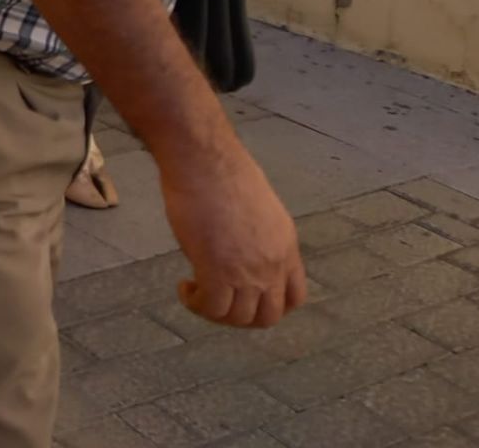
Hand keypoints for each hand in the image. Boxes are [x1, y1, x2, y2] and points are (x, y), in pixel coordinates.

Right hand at [160, 141, 306, 327]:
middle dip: (242, 317)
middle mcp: (272, 265)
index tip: (247, 298)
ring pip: (239, 317)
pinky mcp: (216, 271)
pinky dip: (196, 304)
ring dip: (216, 313)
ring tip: (197, 294)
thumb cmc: (224, 172)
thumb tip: (240, 248)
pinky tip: (185, 288)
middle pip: (268, 316)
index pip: (294, 297)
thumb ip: (256, 236)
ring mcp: (247, 271)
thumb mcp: (258, 208)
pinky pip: (210, 307)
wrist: (206, 161)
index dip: (271, 306)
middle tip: (218, 301)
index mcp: (286, 248)